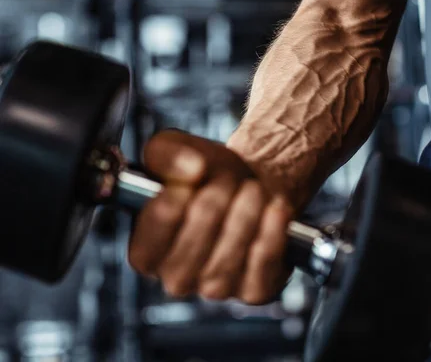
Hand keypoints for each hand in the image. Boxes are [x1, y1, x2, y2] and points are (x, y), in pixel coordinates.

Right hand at [128, 130, 293, 304]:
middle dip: (214, 202)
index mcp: (145, 254)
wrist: (250, 187)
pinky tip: (275, 209)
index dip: (171, 207)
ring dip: (246, 213)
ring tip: (252, 188)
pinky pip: (263, 263)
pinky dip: (272, 232)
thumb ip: (167, 155)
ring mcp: (215, 289)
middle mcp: (176, 279)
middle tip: (227, 179)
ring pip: (230, 255)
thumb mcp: (173, 150)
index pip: (150, 242)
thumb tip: (190, 170)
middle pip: (194, 245)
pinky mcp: (255, 290)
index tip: (190, 179)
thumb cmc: (206, 176)